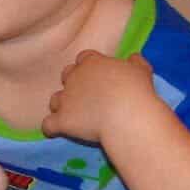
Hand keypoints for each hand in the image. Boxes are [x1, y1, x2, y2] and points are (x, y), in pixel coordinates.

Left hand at [42, 50, 160, 145]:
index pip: (84, 58)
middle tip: (88, 95)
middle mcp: (74, 78)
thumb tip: (133, 57)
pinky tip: (58, 131)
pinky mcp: (62, 120)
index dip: (90, 66)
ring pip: (55, 99)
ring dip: (62, 105)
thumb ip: (136, 62)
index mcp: (92, 63)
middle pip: (66, 75)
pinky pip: (48, 124)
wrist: (126, 115)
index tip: (99, 75)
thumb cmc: (136, 90)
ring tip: (74, 115)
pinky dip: (52, 127)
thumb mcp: (141, 71)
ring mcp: (65, 99)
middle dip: (74, 83)